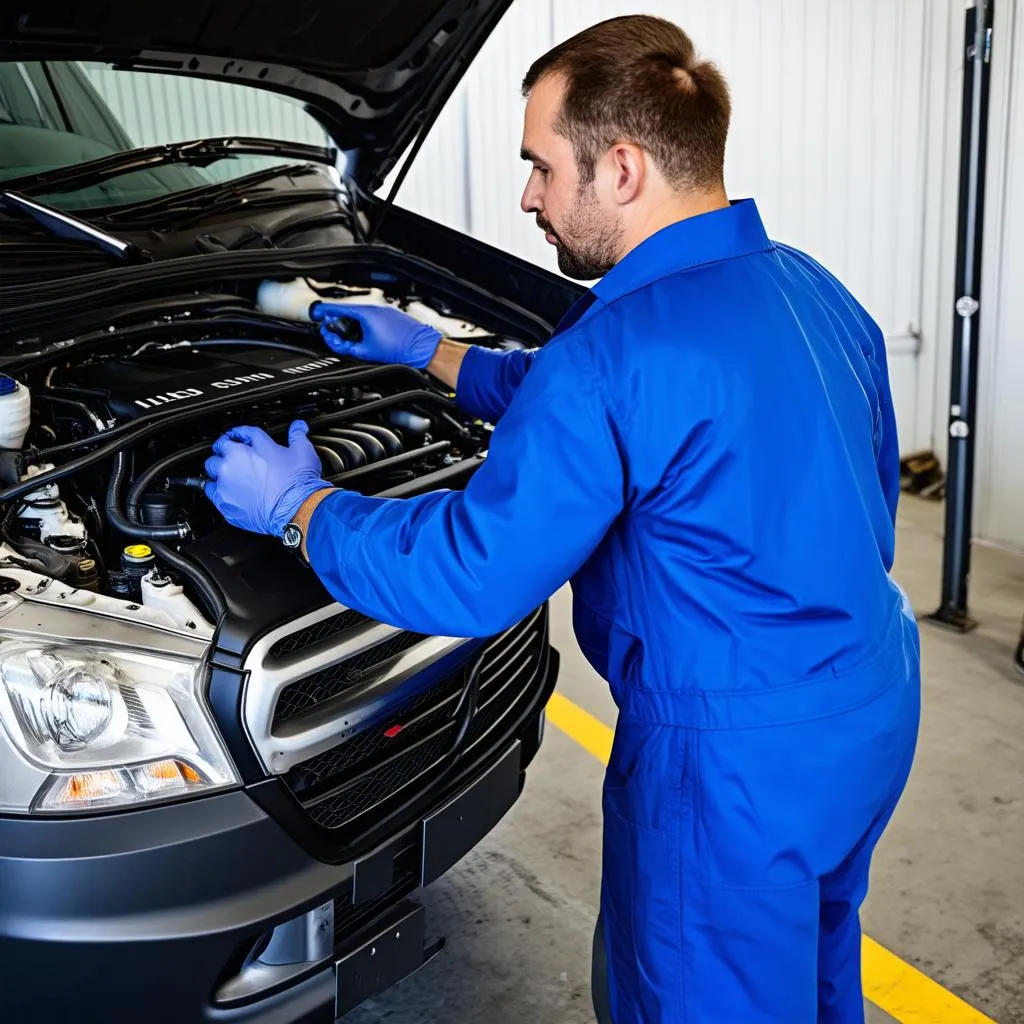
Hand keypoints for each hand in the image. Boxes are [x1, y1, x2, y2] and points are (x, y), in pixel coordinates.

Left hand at [204, 421, 330, 536]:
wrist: (296, 508)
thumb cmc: (297, 482)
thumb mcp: (302, 451)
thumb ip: (296, 435)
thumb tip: (298, 427)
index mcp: (247, 448)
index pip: (235, 434)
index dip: (237, 435)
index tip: (238, 439)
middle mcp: (231, 464)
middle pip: (217, 452)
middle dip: (224, 454)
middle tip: (234, 459)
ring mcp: (226, 484)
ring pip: (211, 472)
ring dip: (218, 472)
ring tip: (229, 476)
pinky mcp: (225, 504)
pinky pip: (211, 493)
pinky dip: (217, 491)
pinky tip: (227, 492)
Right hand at [312, 303, 441, 368]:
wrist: (422, 348)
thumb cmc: (399, 349)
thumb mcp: (366, 352)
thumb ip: (346, 347)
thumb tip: (336, 343)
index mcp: (366, 314)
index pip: (339, 309)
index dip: (325, 312)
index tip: (318, 313)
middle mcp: (375, 309)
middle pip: (349, 312)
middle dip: (339, 321)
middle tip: (333, 331)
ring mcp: (385, 311)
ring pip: (361, 315)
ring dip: (352, 324)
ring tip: (352, 336)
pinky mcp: (392, 316)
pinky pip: (372, 317)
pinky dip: (365, 324)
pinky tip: (368, 336)